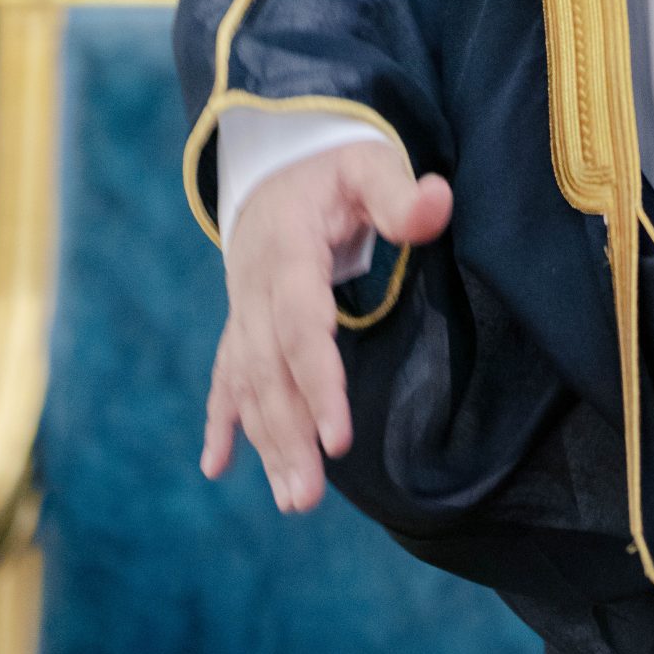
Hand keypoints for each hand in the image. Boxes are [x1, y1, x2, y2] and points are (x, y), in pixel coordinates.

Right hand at [201, 138, 451, 512]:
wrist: (277, 154)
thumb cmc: (335, 162)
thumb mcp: (371, 162)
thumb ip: (401, 191)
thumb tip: (438, 202)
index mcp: (287, 249)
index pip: (300, 324)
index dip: (317, 380)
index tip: (339, 436)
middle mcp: (254, 286)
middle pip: (268, 368)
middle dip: (287, 433)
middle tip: (306, 498)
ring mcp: (242, 306)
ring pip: (248, 382)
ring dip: (265, 441)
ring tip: (292, 499)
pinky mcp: (241, 319)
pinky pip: (226, 375)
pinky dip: (221, 420)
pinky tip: (215, 467)